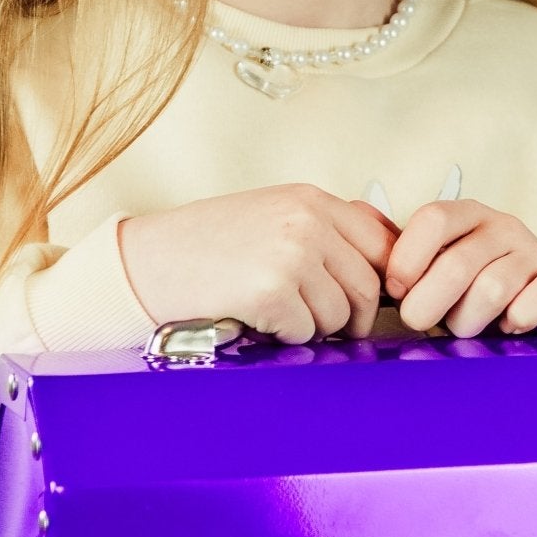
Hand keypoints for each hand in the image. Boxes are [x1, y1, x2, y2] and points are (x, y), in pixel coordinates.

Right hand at [118, 186, 397, 343]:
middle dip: (352, 317)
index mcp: (310, 200)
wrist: (150, 262)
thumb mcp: (273, 216)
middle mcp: (307, 221)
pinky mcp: (271, 291)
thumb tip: (387, 259)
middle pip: (367, 286)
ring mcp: (291, 254)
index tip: (369, 302)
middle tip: (330, 328)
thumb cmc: (209, 246)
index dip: (383, 281)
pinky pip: (305, 332)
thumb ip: (325, 231)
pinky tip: (259, 320)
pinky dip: (285, 337)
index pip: (381, 244)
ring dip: (314, 328)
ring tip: (280, 316)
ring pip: (339, 314)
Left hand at [384, 199, 536, 336]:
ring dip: (469, 320)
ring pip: (493, 288)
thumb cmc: (466, 285)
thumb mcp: (429, 262)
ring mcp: (534, 251)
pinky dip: (520, 317)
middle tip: (421, 321)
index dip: (407, 258)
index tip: (395, 290)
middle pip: (457, 264)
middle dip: (429, 304)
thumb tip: (354, 214)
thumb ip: (394, 247)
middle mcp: (502, 226)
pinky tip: (508, 324)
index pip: (433, 220)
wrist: (529, 298)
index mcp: (465, 214)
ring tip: (464, 327)